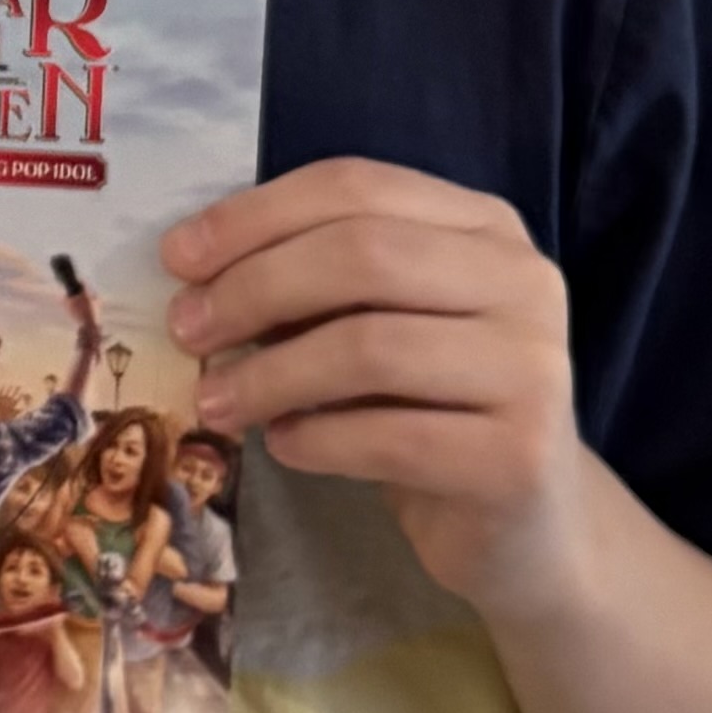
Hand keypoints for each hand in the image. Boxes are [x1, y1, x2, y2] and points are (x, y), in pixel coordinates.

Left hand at [164, 160, 594, 615]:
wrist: (529, 524)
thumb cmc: (432, 408)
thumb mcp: (379, 325)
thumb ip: (312, 285)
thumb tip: (194, 268)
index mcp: (485, 227)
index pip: (357, 188)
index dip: (255, 216)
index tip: (178, 257)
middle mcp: (524, 283)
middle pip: (363, 256)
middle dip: (254, 289)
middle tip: (185, 330)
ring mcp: (533, 369)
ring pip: (371, 348)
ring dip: (270, 375)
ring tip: (216, 403)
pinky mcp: (520, 457)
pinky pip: (389, 437)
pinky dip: (316, 439)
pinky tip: (284, 446)